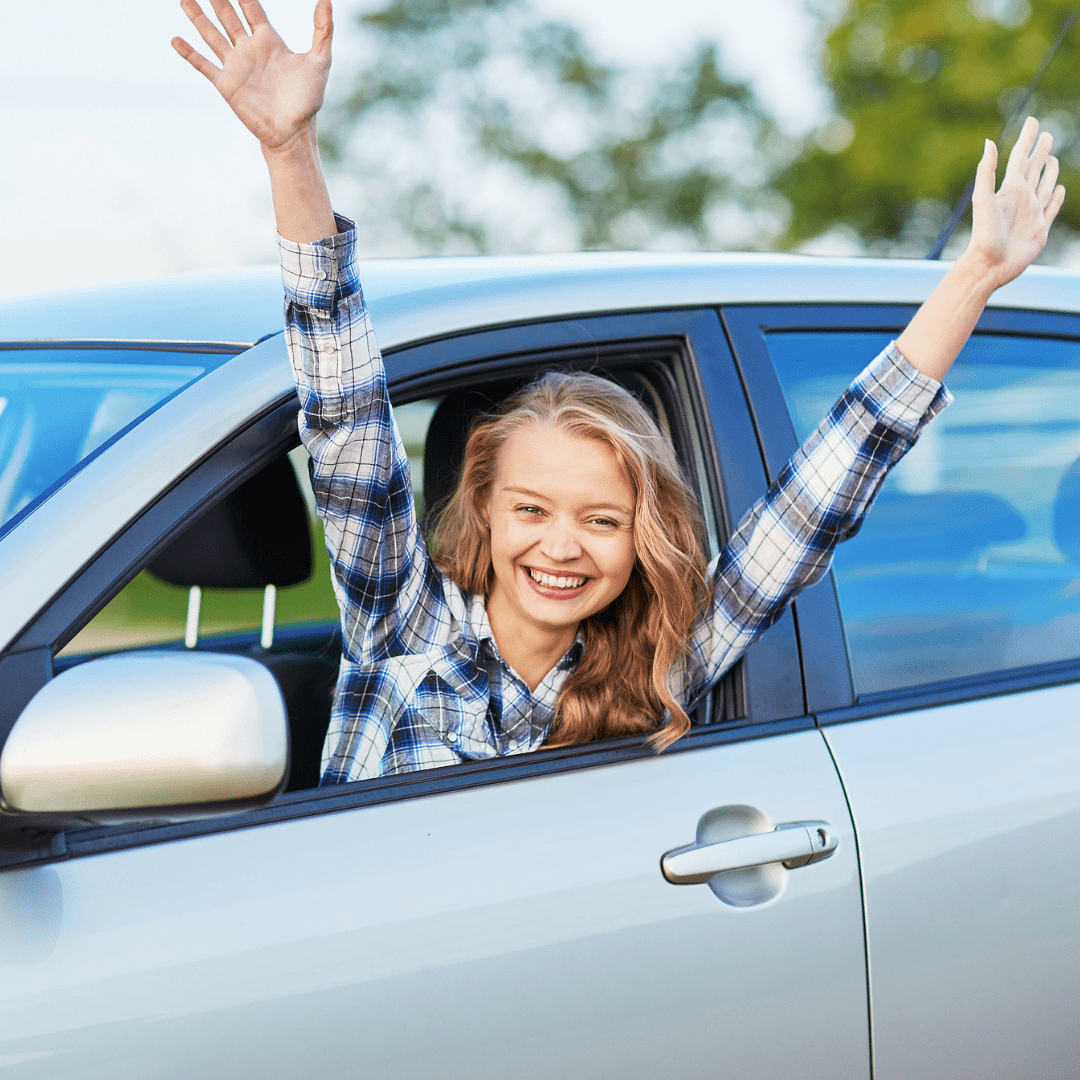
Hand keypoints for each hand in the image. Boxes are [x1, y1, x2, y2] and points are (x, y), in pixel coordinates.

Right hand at [172, 0, 332, 152]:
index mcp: (269, 40)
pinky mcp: (226, 84)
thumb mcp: (320, 62)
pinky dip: (189, 53)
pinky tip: (175, 40)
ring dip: (198, 17)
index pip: (251, 8)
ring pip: (211, 35)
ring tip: (184, 0)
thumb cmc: (308, 99)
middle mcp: (249, 49)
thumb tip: (328, 1)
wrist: (294, 132)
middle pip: (228, 16)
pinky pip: (204, 65)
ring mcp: (236, 66)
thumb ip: (323, 31)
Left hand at [967, 116, 1065, 288]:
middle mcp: (1022, 198)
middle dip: (1041, 150)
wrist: (988, 266)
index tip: (1033, 121)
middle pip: (1034, 167)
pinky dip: (1057, 197)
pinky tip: (1058, 190)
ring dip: (1049, 171)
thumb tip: (989, 142)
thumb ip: (986, 172)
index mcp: (1010, 189)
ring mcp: (1032, 213)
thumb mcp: (983, 200)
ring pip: (1044, 185)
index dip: (1028, 138)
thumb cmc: (983, 236)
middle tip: (1047, 134)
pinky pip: (1052, 208)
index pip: (1021, 157)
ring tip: (1051, 159)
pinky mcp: (1040, 229)